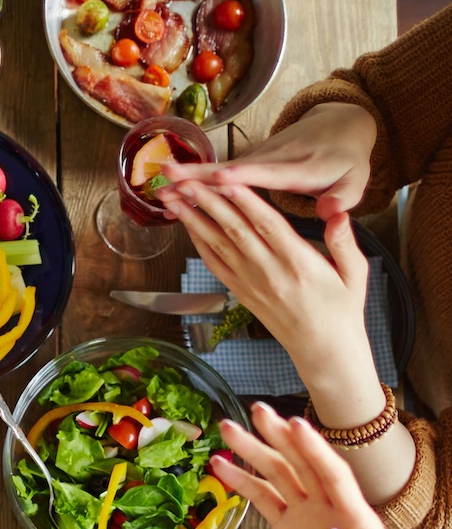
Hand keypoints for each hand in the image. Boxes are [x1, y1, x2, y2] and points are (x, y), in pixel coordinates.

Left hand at [161, 183, 370, 376]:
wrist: (323, 351)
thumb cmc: (342, 309)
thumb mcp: (356, 274)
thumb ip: (344, 242)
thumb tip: (338, 212)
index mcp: (299, 263)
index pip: (268, 225)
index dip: (245, 200)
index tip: (226, 178)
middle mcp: (270, 273)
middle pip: (235, 231)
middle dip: (208, 203)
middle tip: (185, 180)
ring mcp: (252, 285)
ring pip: (219, 246)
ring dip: (195, 221)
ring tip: (173, 198)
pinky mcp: (243, 294)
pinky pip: (217, 266)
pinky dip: (200, 244)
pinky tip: (187, 226)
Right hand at [162, 101, 376, 217]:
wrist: (341, 124)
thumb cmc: (348, 160)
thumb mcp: (356, 180)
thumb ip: (345, 197)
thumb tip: (331, 212)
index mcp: (297, 168)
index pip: (267, 172)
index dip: (243, 175)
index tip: (219, 178)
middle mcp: (271, 159)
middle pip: (231, 167)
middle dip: (199, 172)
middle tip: (168, 175)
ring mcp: (258, 159)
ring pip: (219, 170)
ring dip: (188, 179)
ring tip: (159, 188)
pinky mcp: (250, 163)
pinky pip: (219, 175)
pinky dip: (195, 182)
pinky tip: (173, 194)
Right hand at [212, 405, 412, 528]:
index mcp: (355, 512)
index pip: (333, 473)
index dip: (315, 449)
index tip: (297, 425)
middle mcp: (328, 503)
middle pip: (301, 464)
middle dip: (278, 438)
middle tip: (256, 412)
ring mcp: (306, 512)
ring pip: (278, 475)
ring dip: (253, 452)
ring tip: (227, 431)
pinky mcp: (288, 526)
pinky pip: (263, 501)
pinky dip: (243, 483)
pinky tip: (222, 467)